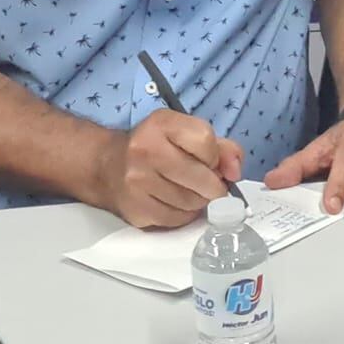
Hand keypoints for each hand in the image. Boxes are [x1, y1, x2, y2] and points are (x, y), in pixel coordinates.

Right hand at [98, 110, 243, 228]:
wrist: (107, 166)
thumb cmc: (155, 147)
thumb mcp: (185, 133)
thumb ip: (220, 146)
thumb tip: (236, 170)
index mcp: (162, 124)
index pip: (206, 141)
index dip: (215, 156)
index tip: (210, 160)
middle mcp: (146, 150)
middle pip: (202, 178)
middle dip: (213, 185)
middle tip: (209, 184)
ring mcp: (138, 181)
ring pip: (191, 202)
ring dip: (199, 201)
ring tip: (190, 191)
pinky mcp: (136, 209)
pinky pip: (176, 219)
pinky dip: (184, 215)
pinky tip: (176, 202)